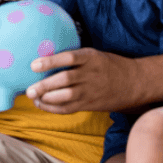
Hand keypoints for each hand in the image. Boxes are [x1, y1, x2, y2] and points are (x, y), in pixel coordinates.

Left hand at [25, 48, 139, 113]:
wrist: (133, 83)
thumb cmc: (108, 65)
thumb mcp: (94, 54)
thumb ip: (75, 57)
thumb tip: (45, 54)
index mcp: (91, 58)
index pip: (69, 57)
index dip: (50, 61)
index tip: (34, 65)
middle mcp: (90, 74)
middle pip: (65, 80)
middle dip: (44, 86)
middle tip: (29, 89)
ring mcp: (90, 90)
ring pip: (66, 96)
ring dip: (47, 99)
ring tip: (33, 97)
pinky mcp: (90, 104)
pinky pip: (69, 108)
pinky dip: (54, 108)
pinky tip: (42, 105)